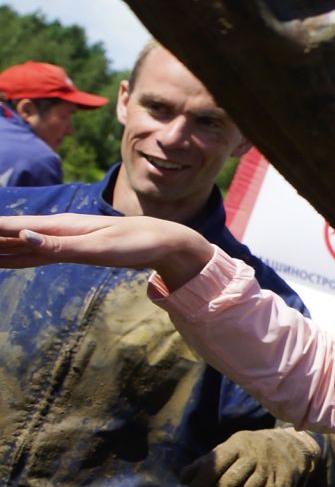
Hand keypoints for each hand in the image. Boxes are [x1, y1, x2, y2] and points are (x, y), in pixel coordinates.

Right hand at [0, 212, 214, 288]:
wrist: (166, 243)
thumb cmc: (137, 243)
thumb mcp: (100, 247)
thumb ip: (61, 245)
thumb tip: (24, 236)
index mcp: (59, 227)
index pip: (10, 227)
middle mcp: (56, 230)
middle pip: (8, 235)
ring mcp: (62, 240)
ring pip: (17, 244)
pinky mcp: (72, 251)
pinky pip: (34, 254)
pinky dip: (14, 256)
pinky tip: (2, 259)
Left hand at [180, 428, 320, 486]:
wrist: (290, 447)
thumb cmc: (249, 452)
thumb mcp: (229, 448)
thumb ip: (206, 463)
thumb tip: (184, 480)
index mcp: (237, 444)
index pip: (214, 466)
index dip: (199, 486)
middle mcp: (255, 455)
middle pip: (228, 483)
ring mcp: (269, 469)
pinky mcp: (281, 483)